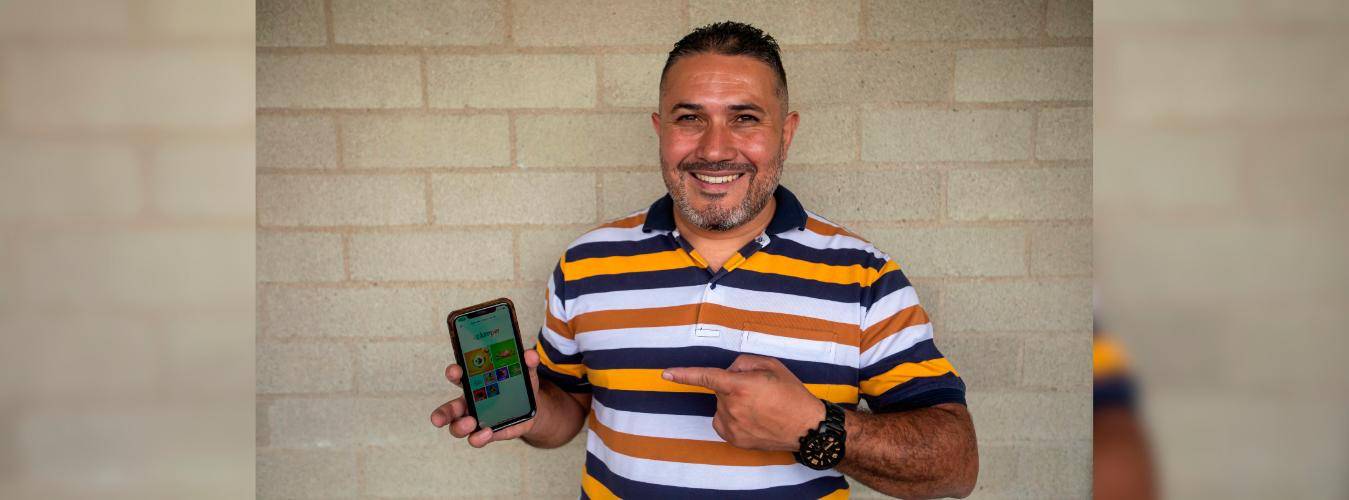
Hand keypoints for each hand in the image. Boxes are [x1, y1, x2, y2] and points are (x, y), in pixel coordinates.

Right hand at [429, 348, 541, 447]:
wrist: (531, 409)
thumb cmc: (520, 386)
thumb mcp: (526, 373)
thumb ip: (527, 363)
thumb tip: (531, 355)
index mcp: (473, 383)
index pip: (458, 376)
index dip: (453, 373)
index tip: (455, 370)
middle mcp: (469, 403)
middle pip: (449, 409)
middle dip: (441, 413)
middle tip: (437, 419)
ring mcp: (476, 420)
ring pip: (457, 427)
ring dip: (459, 427)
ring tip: (471, 423)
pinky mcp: (487, 433)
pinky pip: (476, 438)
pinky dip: (478, 438)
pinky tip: (487, 433)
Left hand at [663, 354, 825, 451]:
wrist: (806, 427)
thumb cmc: (791, 394)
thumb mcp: (771, 365)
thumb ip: (744, 362)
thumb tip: (729, 371)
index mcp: (740, 385)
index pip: (706, 377)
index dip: (684, 374)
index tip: (666, 374)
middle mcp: (732, 407)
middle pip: (720, 389)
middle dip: (733, 385)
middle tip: (758, 390)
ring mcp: (732, 425)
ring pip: (722, 406)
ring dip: (734, 402)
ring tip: (760, 406)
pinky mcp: (734, 439)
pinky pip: (723, 421)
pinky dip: (732, 417)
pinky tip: (752, 418)